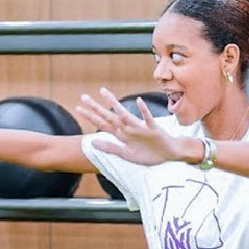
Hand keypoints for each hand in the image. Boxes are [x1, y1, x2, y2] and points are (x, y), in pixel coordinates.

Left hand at [68, 86, 194, 164]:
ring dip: (115, 105)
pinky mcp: (153, 129)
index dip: (90, 117)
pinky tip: (139, 101)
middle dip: (96, 108)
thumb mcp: (126, 154)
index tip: (78, 108)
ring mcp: (140, 128)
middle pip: (109, 117)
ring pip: (125, 115)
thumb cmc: (148, 153)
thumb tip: (92, 142)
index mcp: (121, 135)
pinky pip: (148, 119)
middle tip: (83, 96)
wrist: (169, 154)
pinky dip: (144, 111)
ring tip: (105, 93)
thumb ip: (110, 148)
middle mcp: (128, 128)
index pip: (102, 124)